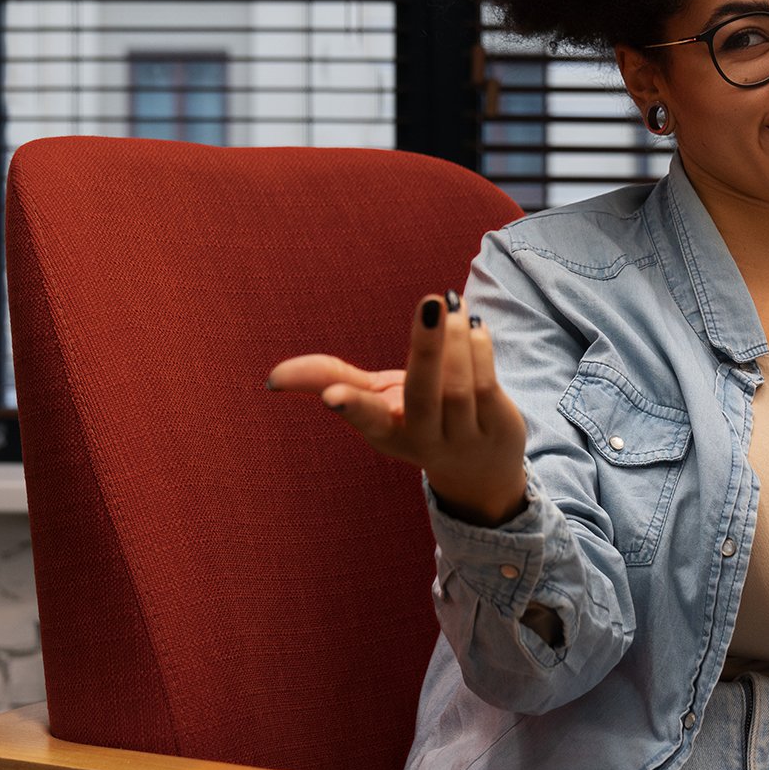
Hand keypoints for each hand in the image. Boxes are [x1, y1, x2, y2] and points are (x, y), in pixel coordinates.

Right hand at [266, 292, 528, 525]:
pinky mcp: (497, 429)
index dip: (350, 408)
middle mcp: (424, 440)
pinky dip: (479, 349)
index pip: (367, 420)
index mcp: (385, 432)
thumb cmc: (413, 420)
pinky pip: (487, 384)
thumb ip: (326, 381)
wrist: (478, 468)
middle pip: (424, 395)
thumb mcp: (371, 404)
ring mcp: (463, 438)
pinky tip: (471, 326)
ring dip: (456, 339)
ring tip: (448, 305)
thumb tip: (272, 379)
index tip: (334, 400)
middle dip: (427, 349)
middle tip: (430, 301)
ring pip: (460, 386)